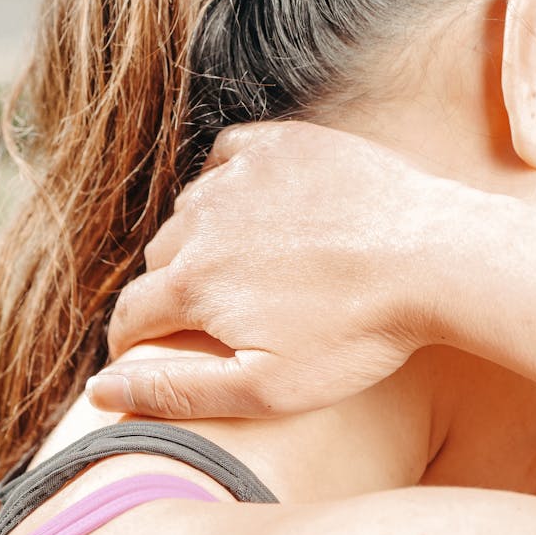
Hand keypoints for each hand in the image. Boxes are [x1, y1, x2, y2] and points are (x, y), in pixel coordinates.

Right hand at [86, 121, 484, 418]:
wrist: (436, 258)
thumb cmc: (358, 335)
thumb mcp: (266, 386)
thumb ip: (175, 390)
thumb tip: (99, 390)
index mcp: (192, 283)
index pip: (131, 316)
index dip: (134, 343)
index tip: (148, 355)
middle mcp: (201, 221)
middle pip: (160, 263)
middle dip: (173, 293)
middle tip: (219, 317)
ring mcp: (241, 175)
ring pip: (191, 212)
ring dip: (203, 240)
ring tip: (248, 269)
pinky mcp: (280, 144)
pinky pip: (227, 159)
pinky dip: (229, 184)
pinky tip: (256, 209)